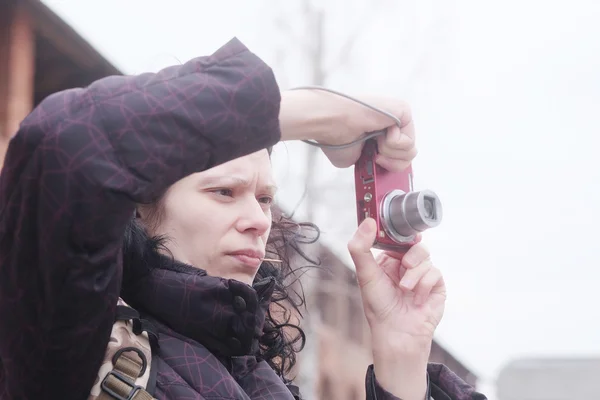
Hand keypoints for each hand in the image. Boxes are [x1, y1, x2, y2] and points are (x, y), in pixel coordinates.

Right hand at [279, 90, 416, 169]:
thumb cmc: (336, 138)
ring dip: (389, 152)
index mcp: (379, 137)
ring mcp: (397, 119)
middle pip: (407, 156)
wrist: (333, 124)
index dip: (391, 167)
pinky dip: (391, 143)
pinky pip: (409, 140)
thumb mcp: (357, 161)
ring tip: (375, 141)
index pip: (398, 157)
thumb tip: (377, 170)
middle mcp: (390, 127)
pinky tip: (378, 132)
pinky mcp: (403, 111)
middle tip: (375, 156)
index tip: (378, 167)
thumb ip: (373, 165)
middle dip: (390, 163)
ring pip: (410, 151)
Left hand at [347, 218, 445, 398]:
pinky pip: (435, 272)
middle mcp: (406, 267)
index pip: (397, 239)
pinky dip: (424, 284)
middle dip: (409, 254)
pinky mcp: (436, 286)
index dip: (399, 235)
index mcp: (388, 261)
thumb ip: (361, 248)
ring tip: (405, 289)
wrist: (397, 333)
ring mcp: (422, 276)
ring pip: (425, 257)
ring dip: (414, 273)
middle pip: (415, 244)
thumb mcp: (365, 274)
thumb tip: (368, 222)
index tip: (399, 229)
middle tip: (404, 263)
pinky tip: (417, 299)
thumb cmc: (379, 307)